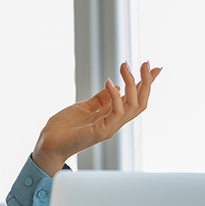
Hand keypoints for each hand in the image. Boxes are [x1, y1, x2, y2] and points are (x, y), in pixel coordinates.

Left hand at [32, 61, 161, 175]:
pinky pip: (116, 112)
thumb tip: (115, 86)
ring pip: (133, 106)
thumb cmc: (64, 127)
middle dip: (146, 82)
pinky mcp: (101, 131)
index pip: (135, 99)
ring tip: (125, 66)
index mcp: (111, 117)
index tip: (155, 68)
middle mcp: (114, 123)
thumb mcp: (84, 107)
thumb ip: (100, 99)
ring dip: (132, 84)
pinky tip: (109, 82)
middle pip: (140, 102)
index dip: (146, 84)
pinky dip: (115, 96)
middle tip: (146, 63)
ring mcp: (109, 128)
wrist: (49, 142)